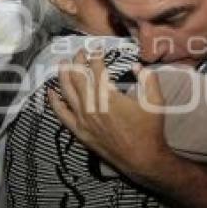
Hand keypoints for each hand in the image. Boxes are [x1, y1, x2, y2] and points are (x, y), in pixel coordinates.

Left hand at [49, 50, 171, 185]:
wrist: (142, 158)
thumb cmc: (150, 129)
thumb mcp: (156, 101)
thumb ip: (148, 78)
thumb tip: (136, 65)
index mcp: (109, 97)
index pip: (96, 69)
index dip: (95, 56)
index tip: (97, 49)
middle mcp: (92, 106)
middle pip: (78, 77)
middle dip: (77, 61)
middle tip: (79, 52)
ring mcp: (83, 119)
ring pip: (67, 92)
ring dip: (63, 75)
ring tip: (63, 63)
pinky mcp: (80, 131)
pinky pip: (62, 114)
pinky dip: (55, 102)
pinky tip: (51, 92)